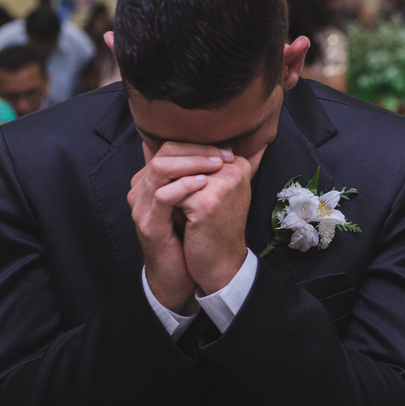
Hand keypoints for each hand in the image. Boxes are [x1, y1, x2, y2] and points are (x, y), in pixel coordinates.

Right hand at [129, 143, 226, 311]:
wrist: (177, 274)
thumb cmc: (189, 236)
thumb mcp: (196, 202)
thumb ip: (206, 177)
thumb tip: (233, 153)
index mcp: (151, 181)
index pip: (170, 148)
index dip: (198, 145)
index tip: (227, 151)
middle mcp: (141, 190)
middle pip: (164, 153)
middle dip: (197, 149)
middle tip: (224, 155)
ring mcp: (142, 206)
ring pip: (160, 169)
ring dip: (193, 163)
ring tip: (218, 165)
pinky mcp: (148, 223)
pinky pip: (162, 196)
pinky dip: (184, 185)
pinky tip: (204, 183)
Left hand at [178, 146, 266, 294]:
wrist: (221, 262)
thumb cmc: (214, 226)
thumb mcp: (215, 192)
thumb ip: (203, 166)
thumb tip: (167, 142)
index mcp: (239, 163)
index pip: (195, 149)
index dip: (176, 165)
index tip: (179, 187)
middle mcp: (235, 169)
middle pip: (183, 158)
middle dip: (168, 175)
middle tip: (168, 198)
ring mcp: (222, 184)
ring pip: (174, 174)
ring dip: (165, 190)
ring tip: (171, 208)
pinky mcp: (206, 202)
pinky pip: (170, 193)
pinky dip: (166, 206)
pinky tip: (175, 219)